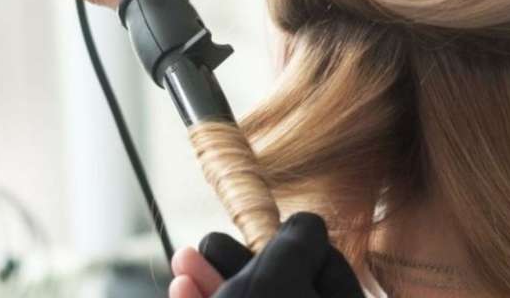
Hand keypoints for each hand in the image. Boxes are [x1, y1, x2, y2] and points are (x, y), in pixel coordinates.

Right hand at [169, 212, 365, 297]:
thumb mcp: (281, 275)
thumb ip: (297, 241)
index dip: (293, 240)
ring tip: (183, 260)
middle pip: (279, 282)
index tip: (261, 231)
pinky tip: (182, 287)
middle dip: (237, 255)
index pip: (328, 263)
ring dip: (210, 276)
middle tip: (208, 242)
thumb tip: (307, 223)